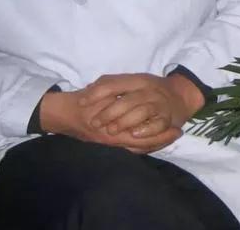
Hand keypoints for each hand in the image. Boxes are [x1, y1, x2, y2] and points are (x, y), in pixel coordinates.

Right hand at [39, 88, 179, 153]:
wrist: (62, 113)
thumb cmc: (81, 101)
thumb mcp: (99, 93)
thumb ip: (117, 95)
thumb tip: (138, 95)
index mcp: (113, 128)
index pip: (142, 136)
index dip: (160, 132)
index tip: (175, 126)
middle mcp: (113, 140)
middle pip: (143, 145)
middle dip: (161, 139)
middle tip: (178, 132)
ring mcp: (110, 143)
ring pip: (137, 148)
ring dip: (154, 143)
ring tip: (171, 136)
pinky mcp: (107, 143)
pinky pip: (129, 148)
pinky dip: (142, 145)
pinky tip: (152, 140)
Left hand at [79, 73, 204, 139]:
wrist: (181, 94)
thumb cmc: (150, 89)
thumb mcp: (132, 82)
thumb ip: (112, 84)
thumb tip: (88, 88)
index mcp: (135, 79)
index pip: (113, 83)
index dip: (96, 92)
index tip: (81, 102)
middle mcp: (147, 89)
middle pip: (126, 99)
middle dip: (109, 112)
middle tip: (94, 123)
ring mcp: (158, 102)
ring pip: (140, 111)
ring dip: (125, 121)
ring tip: (111, 130)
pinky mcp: (168, 116)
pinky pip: (157, 123)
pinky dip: (146, 129)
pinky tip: (134, 134)